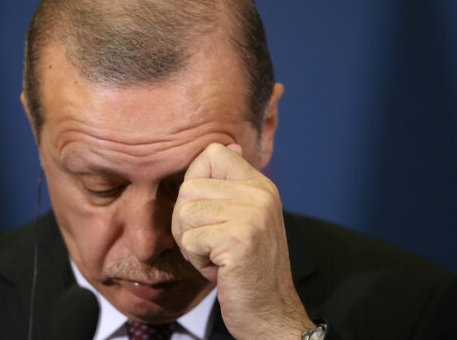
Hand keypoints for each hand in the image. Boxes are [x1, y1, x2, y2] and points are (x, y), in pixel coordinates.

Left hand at [172, 143, 315, 339]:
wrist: (270, 313)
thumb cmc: (247, 270)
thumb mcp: (243, 219)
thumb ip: (231, 185)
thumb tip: (226, 143)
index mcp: (261, 186)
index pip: (212, 153)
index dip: (196, 180)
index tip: (208, 212)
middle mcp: (260, 194)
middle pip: (189, 186)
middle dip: (187, 222)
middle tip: (212, 244)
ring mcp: (252, 215)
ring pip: (185, 213)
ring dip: (191, 243)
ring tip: (217, 256)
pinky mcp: (239, 238)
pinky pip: (189, 240)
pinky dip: (196, 260)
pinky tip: (220, 269)